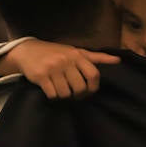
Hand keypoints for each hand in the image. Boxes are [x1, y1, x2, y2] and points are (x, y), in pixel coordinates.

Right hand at [0, 39, 119, 98]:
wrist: (27, 50)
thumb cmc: (55, 52)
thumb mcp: (76, 51)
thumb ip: (97, 57)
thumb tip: (118, 60)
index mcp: (77, 55)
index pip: (94, 75)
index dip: (93, 88)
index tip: (88, 92)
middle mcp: (66, 60)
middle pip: (80, 88)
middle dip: (78, 95)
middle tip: (72, 93)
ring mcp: (53, 68)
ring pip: (66, 94)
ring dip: (64, 96)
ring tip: (60, 90)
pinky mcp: (41, 76)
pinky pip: (53, 94)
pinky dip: (53, 96)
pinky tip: (50, 89)